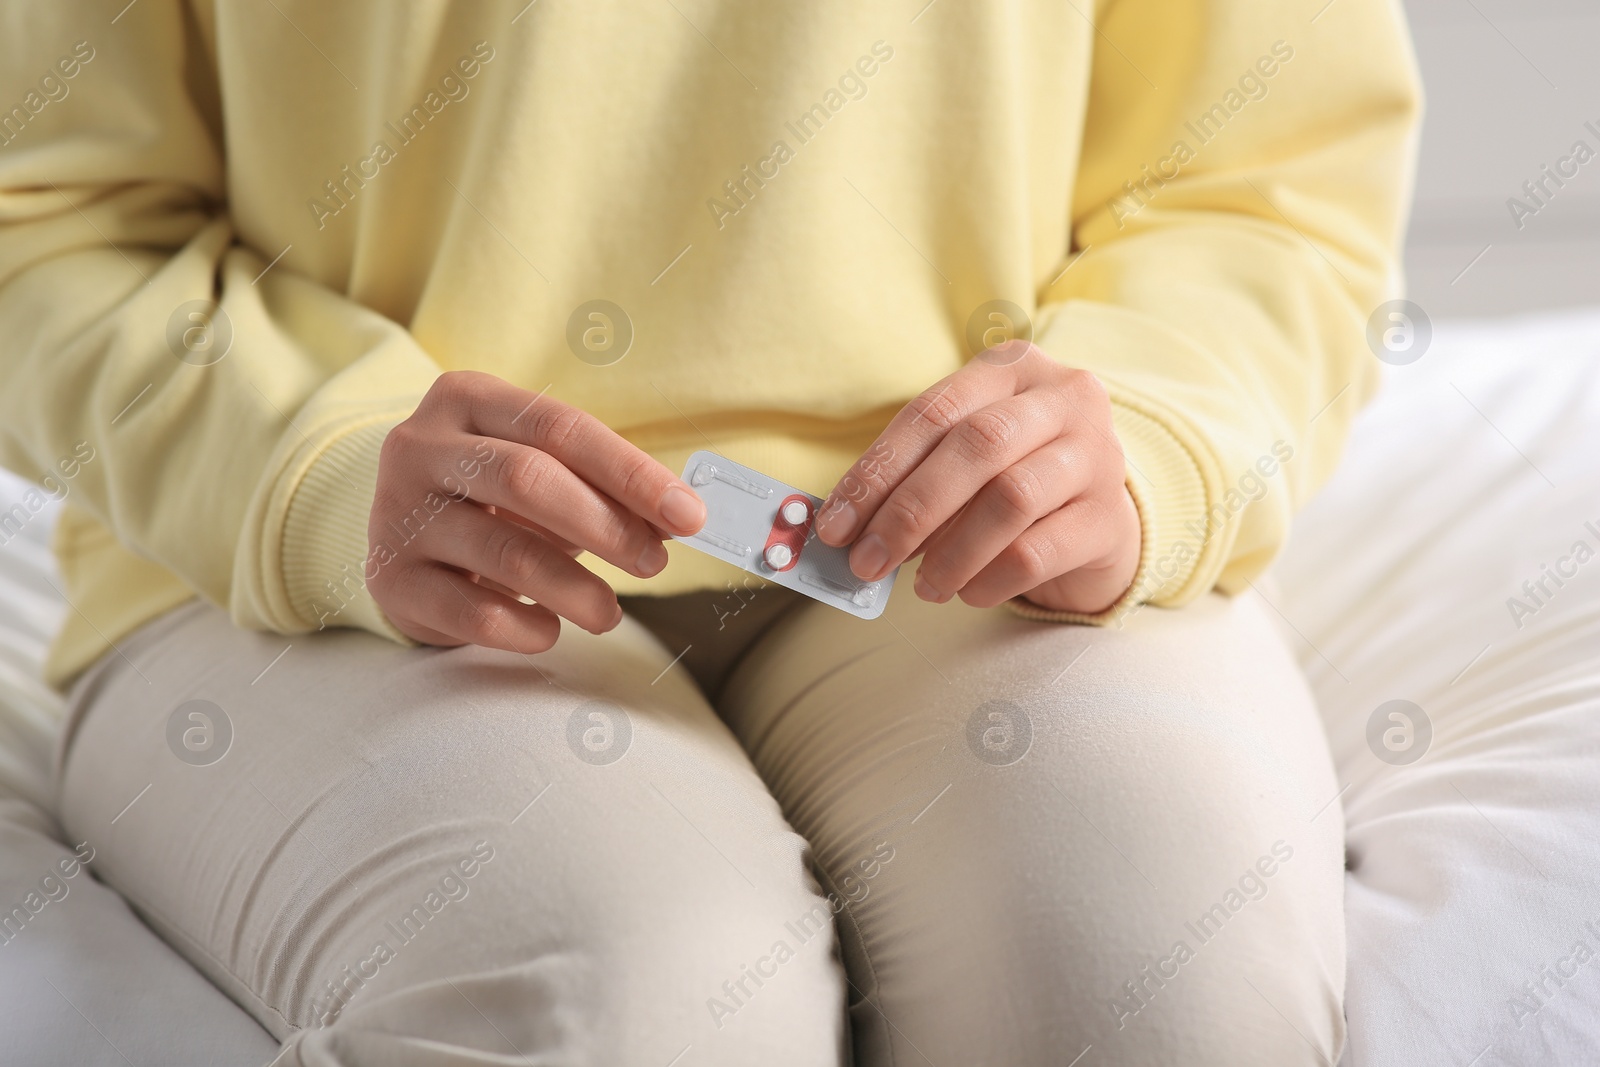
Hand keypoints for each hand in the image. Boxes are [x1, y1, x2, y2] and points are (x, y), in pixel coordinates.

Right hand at [367, 371, 705, 651]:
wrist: (403, 538)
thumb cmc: (493, 499)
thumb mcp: (544, 474)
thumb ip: (603, 488)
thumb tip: (676, 519)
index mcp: (467, 399)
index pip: (561, 427)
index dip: (631, 473)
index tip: (689, 515)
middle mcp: (420, 446)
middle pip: (527, 478)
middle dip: (606, 526)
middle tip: (653, 563)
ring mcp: (397, 512)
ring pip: (504, 552)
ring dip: (575, 590)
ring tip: (608, 613)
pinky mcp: (390, 579)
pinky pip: (473, 612)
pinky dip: (527, 627)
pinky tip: (550, 629)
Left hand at [814, 341, 1139, 614]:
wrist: (1096, 516)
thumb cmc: (1010, 476)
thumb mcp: (963, 456)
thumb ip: (911, 476)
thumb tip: (846, 525)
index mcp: (1013, 367)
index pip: (932, 413)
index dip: (877, 471)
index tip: (836, 526)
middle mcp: (1064, 398)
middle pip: (976, 447)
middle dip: (909, 511)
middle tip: (868, 562)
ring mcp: (1097, 456)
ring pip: (1011, 499)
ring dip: (950, 552)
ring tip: (922, 586)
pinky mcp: (1110, 518)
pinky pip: (1038, 551)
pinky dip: (989, 579)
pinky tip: (968, 593)